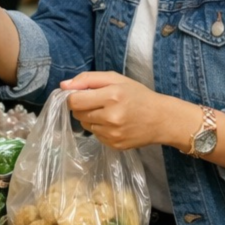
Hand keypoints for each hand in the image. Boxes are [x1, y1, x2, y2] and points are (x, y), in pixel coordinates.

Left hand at [61, 71, 178, 149]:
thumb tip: (63, 85)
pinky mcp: (114, 145)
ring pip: (84, 125)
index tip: (82, 94)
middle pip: (77, 114)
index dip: (74, 96)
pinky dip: (100, 129)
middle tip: (98, 102)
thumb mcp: (116, 79)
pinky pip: (95, 135)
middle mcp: (111, 117)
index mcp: (111, 97)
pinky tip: (114, 124)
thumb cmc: (138, 95)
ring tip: (108, 113)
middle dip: (83, 107)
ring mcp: (112, 134)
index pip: (74, 101)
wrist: (161, 119)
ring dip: (91, 118)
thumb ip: (88, 79)